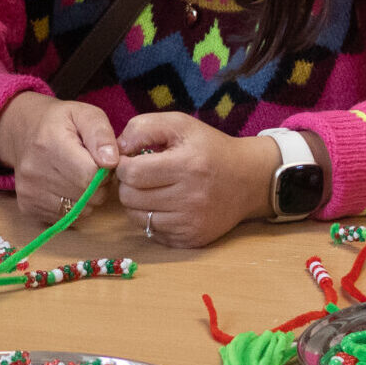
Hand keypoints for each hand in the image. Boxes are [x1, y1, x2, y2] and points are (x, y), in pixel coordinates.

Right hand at [0, 91, 117, 223]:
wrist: (21, 132)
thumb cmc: (59, 123)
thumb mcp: (84, 115)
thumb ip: (101, 134)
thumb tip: (111, 162)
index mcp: (49, 144)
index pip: (91, 176)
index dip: (104, 171)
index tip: (100, 161)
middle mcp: (34, 171)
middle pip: (87, 196)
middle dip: (97, 186)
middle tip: (90, 169)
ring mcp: (28, 191)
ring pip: (79, 211)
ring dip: (86, 198)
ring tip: (77, 177)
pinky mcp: (27, 207)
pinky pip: (65, 218)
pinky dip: (71, 206)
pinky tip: (64, 188)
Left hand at [113, 112, 276, 247]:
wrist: (249, 179)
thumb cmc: (209, 148)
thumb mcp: (179, 124)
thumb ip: (142, 128)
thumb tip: (116, 149)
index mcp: (187, 166)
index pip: (132, 173)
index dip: (124, 165)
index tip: (131, 160)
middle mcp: (191, 198)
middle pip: (130, 197)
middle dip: (127, 184)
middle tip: (140, 175)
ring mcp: (192, 222)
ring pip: (137, 218)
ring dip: (136, 203)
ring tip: (151, 189)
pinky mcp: (193, 239)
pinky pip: (152, 233)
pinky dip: (150, 219)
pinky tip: (163, 205)